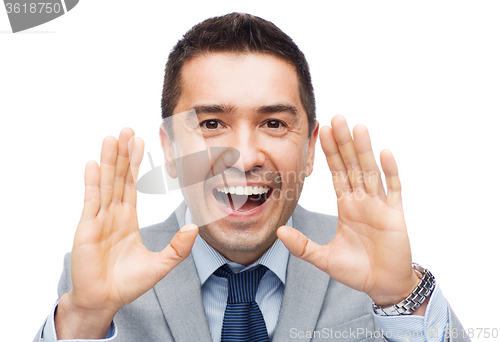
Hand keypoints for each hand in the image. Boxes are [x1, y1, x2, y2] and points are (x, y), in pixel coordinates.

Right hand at [55, 128, 197, 338]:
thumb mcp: (161, 264)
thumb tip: (195, 227)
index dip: (134, 163)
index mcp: (127, 219)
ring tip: (111, 138)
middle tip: (126, 129)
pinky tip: (93, 163)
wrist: (104, 301)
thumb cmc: (128, 284)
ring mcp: (99, 219)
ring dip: (108, 160)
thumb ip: (178, 247)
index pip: (131, 184)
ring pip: (106, 183)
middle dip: (122, 154)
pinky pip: (91, 200)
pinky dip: (92, 182)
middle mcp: (112, 214)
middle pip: (118, 177)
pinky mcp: (87, 228)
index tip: (139, 142)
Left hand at [278, 115, 419, 306]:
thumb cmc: (357, 270)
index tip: (322, 131)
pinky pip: (393, 189)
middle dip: (344, 142)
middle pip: (352, 165)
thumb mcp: (323, 258)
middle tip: (337, 118)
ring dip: (364, 149)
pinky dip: (389, 172)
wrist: (383, 286)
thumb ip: (302, 246)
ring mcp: (379, 205)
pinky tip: (384, 152)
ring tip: (358, 127)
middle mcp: (362, 200)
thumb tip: (278, 232)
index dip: (330, 152)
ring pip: (371, 171)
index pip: (337, 172)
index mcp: (347, 205)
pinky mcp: (395, 215)